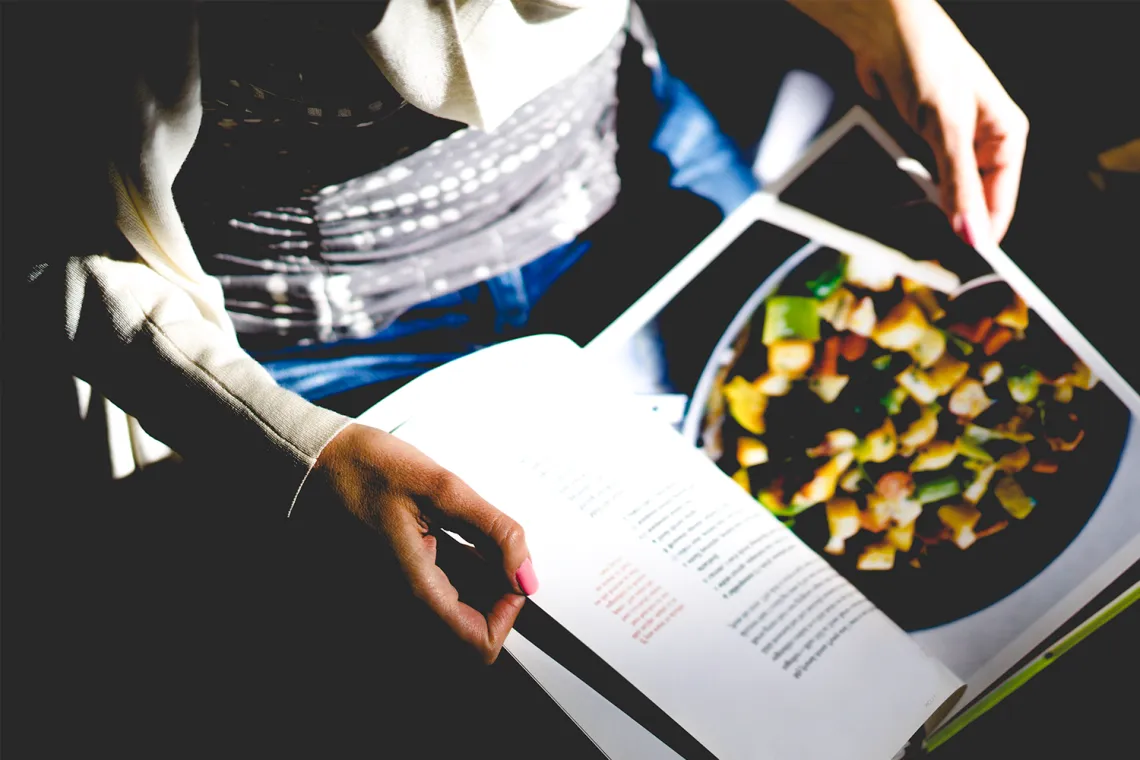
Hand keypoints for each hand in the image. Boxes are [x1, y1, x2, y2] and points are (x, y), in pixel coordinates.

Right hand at [304, 422, 537, 663]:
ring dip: (465, 589)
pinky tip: (437, 543)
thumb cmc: (362, 468)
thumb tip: (526, 573)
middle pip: (462, 636)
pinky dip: (443, 582)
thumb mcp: (443, 487)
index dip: (508, 612)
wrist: (309, 462)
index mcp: (410, 589)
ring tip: (455, 540)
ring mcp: (381, 606)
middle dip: (487, 596)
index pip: (478, 644)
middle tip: (483, 549)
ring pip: (443, 623)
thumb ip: (493, 531)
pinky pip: (421, 606)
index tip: (509, 574)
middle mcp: (392, 610)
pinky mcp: (376, 595)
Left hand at [793, 0, 1028, 245]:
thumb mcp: (947, 128)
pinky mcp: (918, 145)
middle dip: (948, 224)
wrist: (883, 35)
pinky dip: (903, 193)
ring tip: (905, 229)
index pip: (1001, 201)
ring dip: (922, 210)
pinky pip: (914, 182)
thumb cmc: (926, 64)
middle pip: (968, 202)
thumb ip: (957, 185)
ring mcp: (947, 146)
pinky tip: (891, 206)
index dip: (984, 233)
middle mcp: (980, 144)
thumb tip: (971, 234)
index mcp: (1005, 137)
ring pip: (938, 195)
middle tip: (927, 253)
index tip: (965, 265)